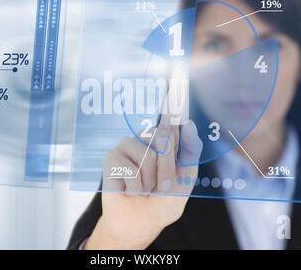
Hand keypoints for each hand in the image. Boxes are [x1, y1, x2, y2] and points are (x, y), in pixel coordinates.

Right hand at [84, 111, 202, 249]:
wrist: (142, 223)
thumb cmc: (164, 200)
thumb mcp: (185, 178)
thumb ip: (190, 152)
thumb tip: (189, 124)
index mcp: (164, 139)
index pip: (169, 115)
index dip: (172, 98)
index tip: (176, 78)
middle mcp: (145, 138)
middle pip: (163, 138)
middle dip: (167, 169)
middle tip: (163, 186)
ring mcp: (127, 146)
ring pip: (147, 155)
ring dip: (150, 181)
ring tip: (144, 189)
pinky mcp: (111, 158)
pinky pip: (129, 168)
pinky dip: (135, 186)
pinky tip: (129, 190)